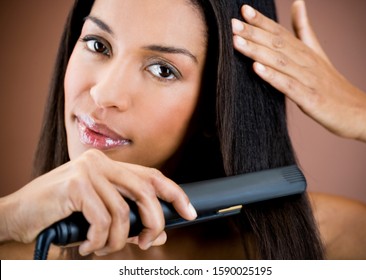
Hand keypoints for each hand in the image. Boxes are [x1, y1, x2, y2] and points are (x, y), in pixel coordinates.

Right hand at [0, 149, 196, 255]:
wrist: (16, 216)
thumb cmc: (58, 216)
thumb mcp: (98, 216)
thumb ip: (127, 219)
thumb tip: (157, 232)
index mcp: (110, 165)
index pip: (152, 176)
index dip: (175, 193)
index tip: (189, 212)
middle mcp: (101, 162)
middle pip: (145, 192)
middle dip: (153, 222)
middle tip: (145, 242)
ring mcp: (88, 170)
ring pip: (123, 212)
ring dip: (116, 240)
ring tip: (101, 248)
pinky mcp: (76, 183)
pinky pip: (102, 220)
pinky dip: (98, 241)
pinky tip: (86, 245)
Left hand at [232, 1, 365, 153]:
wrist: (357, 111)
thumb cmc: (331, 84)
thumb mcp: (317, 54)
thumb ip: (304, 30)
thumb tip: (297, 3)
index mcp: (305, 51)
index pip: (280, 32)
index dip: (261, 21)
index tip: (243, 10)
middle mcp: (306, 61)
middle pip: (277, 44)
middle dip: (253, 33)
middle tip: (232, 24)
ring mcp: (308, 79)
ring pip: (280, 61)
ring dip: (257, 51)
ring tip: (237, 42)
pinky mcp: (310, 98)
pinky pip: (288, 86)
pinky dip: (272, 77)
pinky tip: (256, 69)